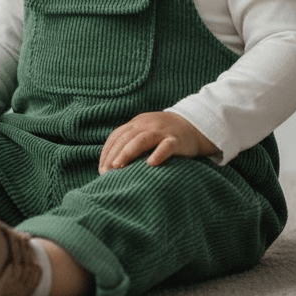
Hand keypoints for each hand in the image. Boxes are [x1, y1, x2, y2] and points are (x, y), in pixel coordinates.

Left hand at [98, 111, 217, 174]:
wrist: (194, 126)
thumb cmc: (164, 135)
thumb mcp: (146, 133)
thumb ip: (130, 142)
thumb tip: (110, 165)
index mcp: (137, 123)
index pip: (117, 135)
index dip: (107, 152)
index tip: (101, 169)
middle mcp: (147, 124)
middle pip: (126, 137)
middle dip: (114, 154)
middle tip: (106, 172)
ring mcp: (162, 131)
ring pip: (142, 139)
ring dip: (128, 152)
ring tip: (119, 166)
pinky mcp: (177, 139)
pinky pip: (166, 146)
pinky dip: (158, 154)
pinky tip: (151, 164)